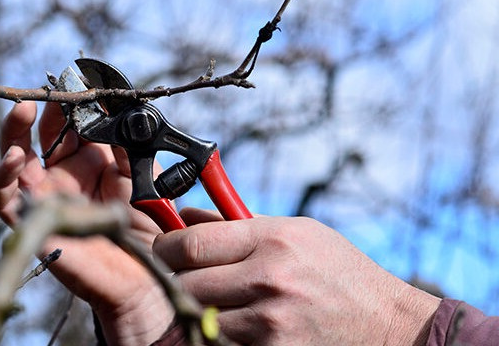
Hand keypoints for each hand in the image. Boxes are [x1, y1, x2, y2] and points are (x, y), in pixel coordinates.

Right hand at [0, 101, 172, 344]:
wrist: (147, 270)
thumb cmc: (146, 223)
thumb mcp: (142, 173)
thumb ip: (127, 142)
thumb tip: (115, 106)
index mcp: (87, 159)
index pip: (69, 122)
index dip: (69, 101)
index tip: (76, 79)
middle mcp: (61, 174)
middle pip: (38, 134)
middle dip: (42, 109)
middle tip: (51, 90)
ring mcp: (44, 196)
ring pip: (13, 159)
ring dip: (13, 133)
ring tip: (23, 110)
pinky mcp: (32, 221)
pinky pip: (5, 200)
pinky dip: (3, 177)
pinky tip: (15, 158)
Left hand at [153, 208, 440, 344]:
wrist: (386, 324)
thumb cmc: (338, 271)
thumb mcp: (296, 232)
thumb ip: (237, 224)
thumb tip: (184, 215)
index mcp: (273, 239)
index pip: (191, 242)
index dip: (166, 247)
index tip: (164, 250)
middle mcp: (269, 278)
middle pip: (187, 283)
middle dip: (176, 281)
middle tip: (180, 279)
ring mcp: (270, 320)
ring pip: (199, 317)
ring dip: (196, 310)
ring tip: (212, 301)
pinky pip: (224, 341)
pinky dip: (220, 334)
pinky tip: (235, 322)